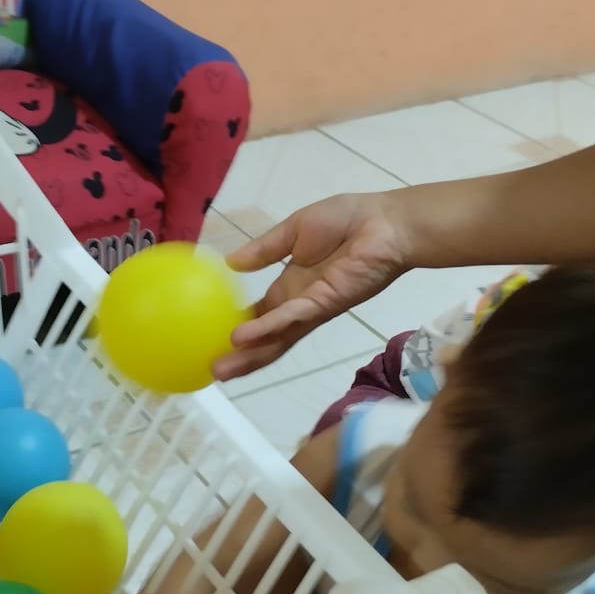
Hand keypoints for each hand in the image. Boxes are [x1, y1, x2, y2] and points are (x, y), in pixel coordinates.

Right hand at [212, 189, 414, 379]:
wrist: (385, 222)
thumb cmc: (347, 221)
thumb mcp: (293, 230)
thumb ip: (264, 249)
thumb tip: (230, 261)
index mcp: (291, 287)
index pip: (260, 316)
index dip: (239, 330)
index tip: (211, 343)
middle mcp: (299, 305)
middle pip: (267, 338)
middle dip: (240, 357)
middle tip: (209, 372)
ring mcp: (312, 308)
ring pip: (276, 338)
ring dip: (248, 354)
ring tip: (219, 368)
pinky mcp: (324, 303)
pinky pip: (290, 318)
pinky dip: (266, 328)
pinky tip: (242, 337)